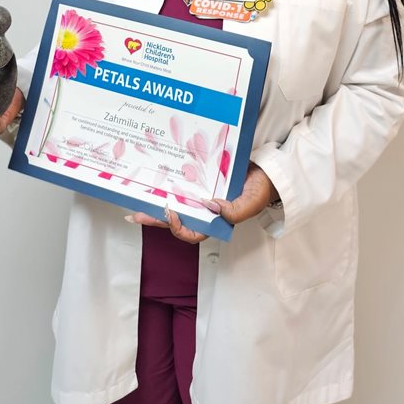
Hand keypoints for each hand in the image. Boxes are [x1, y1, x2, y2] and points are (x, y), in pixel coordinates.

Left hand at [127, 162, 278, 244]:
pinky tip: (156, 179)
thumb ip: (235, 210)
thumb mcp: (252, 202)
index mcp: (216, 222)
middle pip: (177, 219)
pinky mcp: (201, 179)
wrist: (267, 170)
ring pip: (175, 201)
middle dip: (155, 218)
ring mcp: (201, 195)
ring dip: (157, 202)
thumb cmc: (262, 190)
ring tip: (137, 199)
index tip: (170, 212)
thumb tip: (210, 206)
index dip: (178, 228)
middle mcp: (205, 210)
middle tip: (135, 215)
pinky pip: (182, 183)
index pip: (193, 233)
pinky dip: (170, 182)